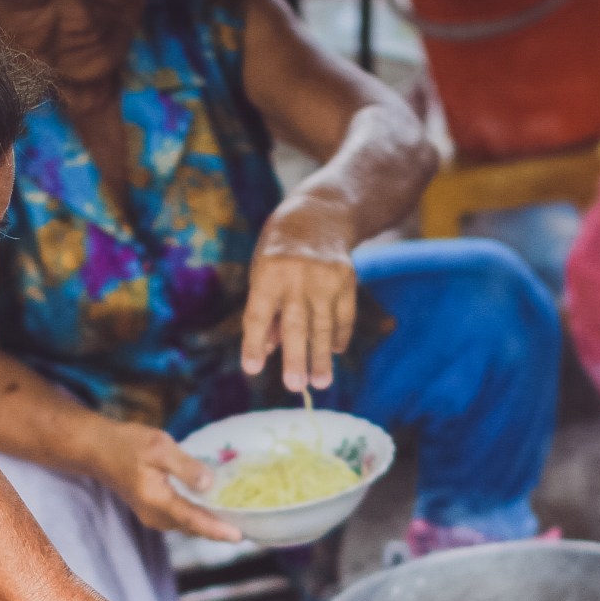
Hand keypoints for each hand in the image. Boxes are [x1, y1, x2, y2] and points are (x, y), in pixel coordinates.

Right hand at [88, 418, 243, 541]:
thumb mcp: (159, 447)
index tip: (240, 536)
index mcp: (158, 501)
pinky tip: (213, 508)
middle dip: (219, 530)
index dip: (218, 530)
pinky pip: (181, 518)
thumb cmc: (128, 444)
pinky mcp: (153, 510)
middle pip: (193, 528)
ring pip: (188, 525)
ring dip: (209, 525)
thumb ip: (185, 466)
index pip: (193, 520)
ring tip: (236, 521)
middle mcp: (156, 515)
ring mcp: (153, 516)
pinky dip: (198, 517)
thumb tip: (210, 485)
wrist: (98, 449)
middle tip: (248, 527)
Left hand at [241, 192, 358, 392]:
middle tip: (294, 385)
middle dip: (295, 357)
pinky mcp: (347, 279)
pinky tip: (335, 353)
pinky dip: (339, 336)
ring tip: (320, 383)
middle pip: (295, 324)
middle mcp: (297, 275)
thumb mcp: (262, 272)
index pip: (259, 314)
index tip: (252, 369)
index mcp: (269, 272)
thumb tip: (270, 350)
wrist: (319, 215)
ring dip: (321, 357)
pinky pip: (344, 316)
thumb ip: (266, 310)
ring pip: (323, 325)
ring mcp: (326, 278)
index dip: (254, 342)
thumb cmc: (279, 250)